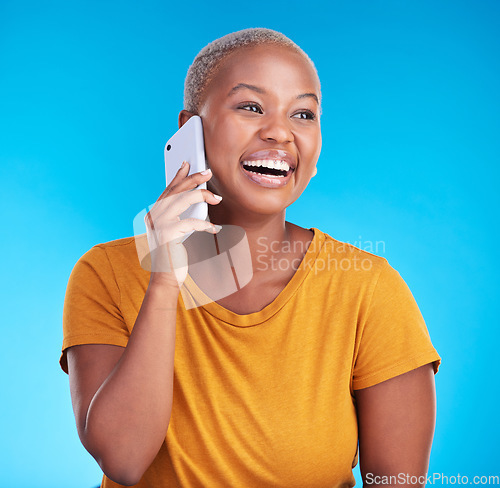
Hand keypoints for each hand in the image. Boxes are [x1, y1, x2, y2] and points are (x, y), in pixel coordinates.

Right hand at [144, 162, 221, 286]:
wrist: (165, 277)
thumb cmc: (173, 255)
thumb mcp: (175, 232)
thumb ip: (179, 216)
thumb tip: (197, 199)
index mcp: (154, 214)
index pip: (168, 189)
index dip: (178, 175)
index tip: (188, 163)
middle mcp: (153, 216)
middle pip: (176, 190)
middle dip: (194, 179)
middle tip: (208, 172)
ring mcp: (158, 224)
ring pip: (183, 200)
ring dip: (202, 195)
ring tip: (216, 198)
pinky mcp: (168, 234)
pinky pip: (191, 222)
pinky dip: (206, 225)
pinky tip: (215, 229)